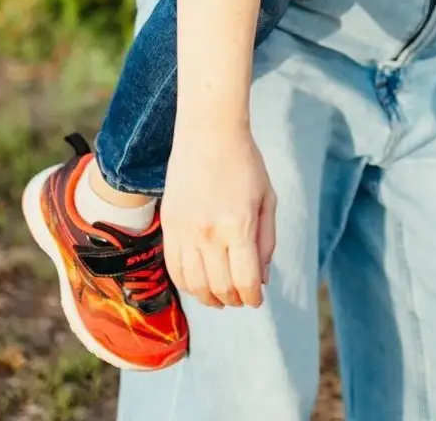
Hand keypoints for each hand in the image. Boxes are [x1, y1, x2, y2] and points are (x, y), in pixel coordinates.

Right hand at [162, 122, 274, 308]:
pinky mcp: (168, 225)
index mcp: (238, 226)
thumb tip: (261, 279)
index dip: (252, 298)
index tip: (256, 299)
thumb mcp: (267, 200)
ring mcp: (184, 231)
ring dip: (209, 298)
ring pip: (193, 284)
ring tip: (221, 298)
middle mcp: (209, 233)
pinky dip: (186, 284)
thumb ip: (266, 242)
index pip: (244, 281)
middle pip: (219, 287)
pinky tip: (198, 285)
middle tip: (241, 300)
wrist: (209, 134)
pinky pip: (173, 267)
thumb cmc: (245, 164)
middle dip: (234, 300)